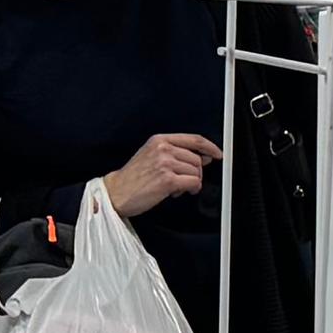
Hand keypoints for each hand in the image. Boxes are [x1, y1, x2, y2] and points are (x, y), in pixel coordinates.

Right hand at [101, 133, 216, 221]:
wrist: (115, 193)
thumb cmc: (132, 178)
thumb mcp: (151, 156)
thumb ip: (175, 153)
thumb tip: (203, 157)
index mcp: (160, 140)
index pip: (194, 139)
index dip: (210, 147)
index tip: (217, 154)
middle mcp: (163, 149)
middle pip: (197, 159)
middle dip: (194, 173)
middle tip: (181, 182)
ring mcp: (165, 163)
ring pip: (196, 172)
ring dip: (190, 182)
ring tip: (174, 187)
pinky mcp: (167, 179)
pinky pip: (193, 183)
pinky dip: (190, 189)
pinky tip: (177, 192)